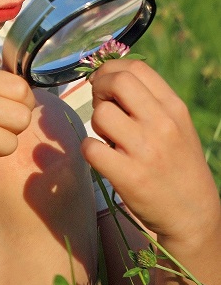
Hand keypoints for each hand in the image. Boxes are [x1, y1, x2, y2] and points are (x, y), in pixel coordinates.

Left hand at [80, 59, 219, 245]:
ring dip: (95, 123)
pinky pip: (90, 147)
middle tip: (101, 104)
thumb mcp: (176, 125)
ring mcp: (145, 150)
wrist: (193, 215)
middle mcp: (162, 125)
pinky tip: (103, 156)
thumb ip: (149, 100)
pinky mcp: (128, 176)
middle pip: (117, 82)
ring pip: (100, 114)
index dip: (111, 69)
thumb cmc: (178, 164)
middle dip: (99, 88)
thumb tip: (108, 78)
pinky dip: (89, 149)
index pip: (136, 68)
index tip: (104, 82)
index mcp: (174, 108)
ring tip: (108, 137)